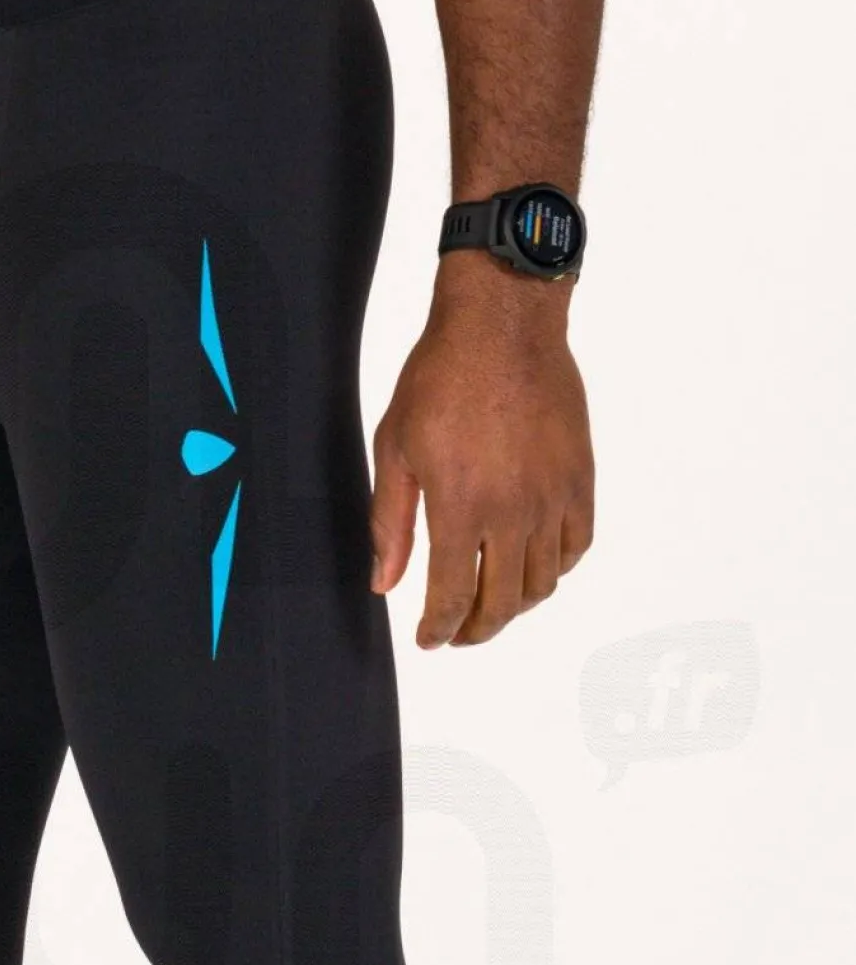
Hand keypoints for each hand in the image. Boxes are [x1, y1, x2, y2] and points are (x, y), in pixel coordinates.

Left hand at [369, 258, 593, 647]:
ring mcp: (553, 496)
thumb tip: (385, 584)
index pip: (453, 598)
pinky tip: (533, 567)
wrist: (503, 325)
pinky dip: (556, 570)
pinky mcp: (580, 478)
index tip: (429, 640)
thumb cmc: (441, 378)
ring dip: (515, 606)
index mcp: (460, 507)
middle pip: (502, 603)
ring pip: (543, 583)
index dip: (439, 630)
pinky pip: (577, 545)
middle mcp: (513, 510)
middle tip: (459, 634)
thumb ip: (391, 524)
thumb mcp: (395, 450)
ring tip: (493, 603)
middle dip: (476, 630)